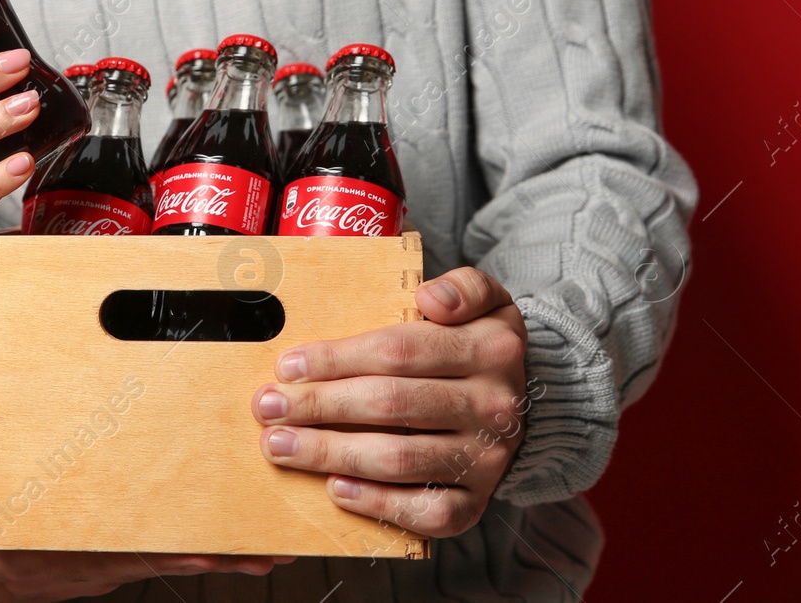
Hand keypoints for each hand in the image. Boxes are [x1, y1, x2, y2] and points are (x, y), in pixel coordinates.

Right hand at [0, 428, 290, 602]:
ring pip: (171, 549)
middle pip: (166, 552)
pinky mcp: (109, 550)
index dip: (170, 546)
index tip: (210, 543)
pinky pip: (159, 544)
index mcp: (58, 550)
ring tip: (274, 539)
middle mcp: (93, 557)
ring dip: (221, 547)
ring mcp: (105, 556)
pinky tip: (233, 537)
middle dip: (221, 550)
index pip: (123, 548)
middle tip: (274, 541)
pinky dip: (198, 542)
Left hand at [251, 267, 530, 537]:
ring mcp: (487, 460)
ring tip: (281, 446)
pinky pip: (425, 512)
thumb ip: (463, 287)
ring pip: (399, 459)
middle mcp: (494, 406)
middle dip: (318, 406)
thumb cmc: (480, 347)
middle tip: (268, 407)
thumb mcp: (487, 300)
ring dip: (330, 454)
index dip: (335, 359)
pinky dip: (377, 502)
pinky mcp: (478, 502)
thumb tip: (430, 299)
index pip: (398, 352)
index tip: (287, 366)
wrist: (532, 405)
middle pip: (390, 405)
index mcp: (491, 350)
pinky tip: (336, 488)